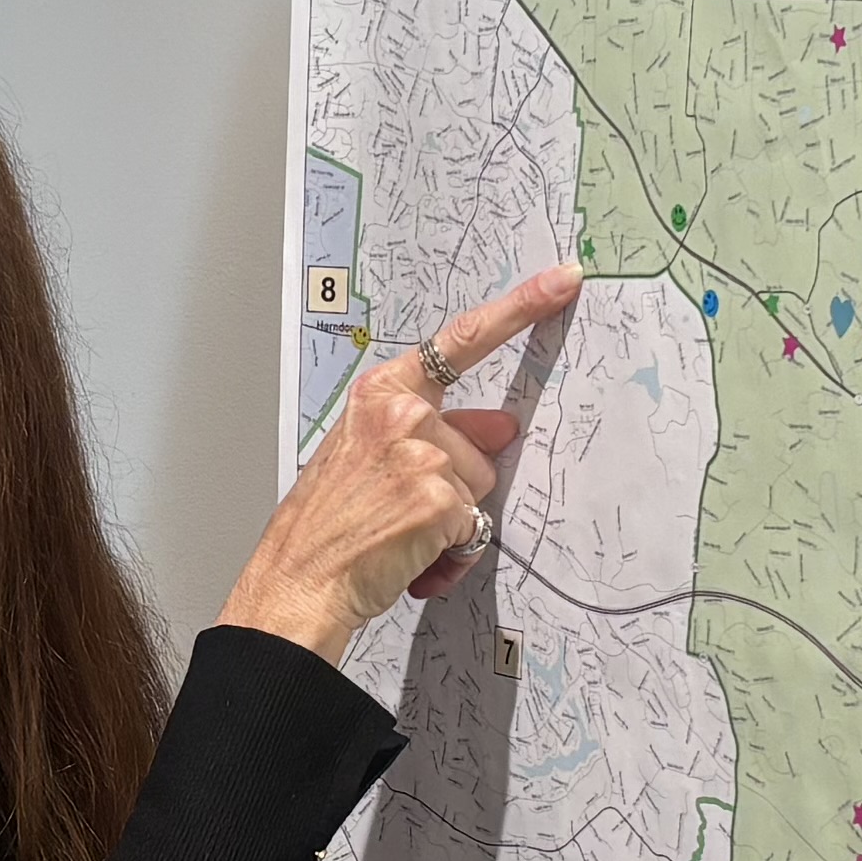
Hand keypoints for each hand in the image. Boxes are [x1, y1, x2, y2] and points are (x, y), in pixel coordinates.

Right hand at [222, 265, 579, 658]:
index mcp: (380, 392)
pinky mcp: (439, 498)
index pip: (461, 340)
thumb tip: (503, 426)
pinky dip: (451, 552)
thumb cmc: (326, 524)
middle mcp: (401, 413)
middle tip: (400, 511)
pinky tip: (410, 557)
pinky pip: (474, 527)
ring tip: (400, 536)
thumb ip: (433, 431)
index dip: (519, 309)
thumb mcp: (369, 456)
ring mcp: (421, 453)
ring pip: (480, 487)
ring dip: (452, 522)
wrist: (299, 578)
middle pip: (478, 444)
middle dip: (456, 484)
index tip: (561, 282)